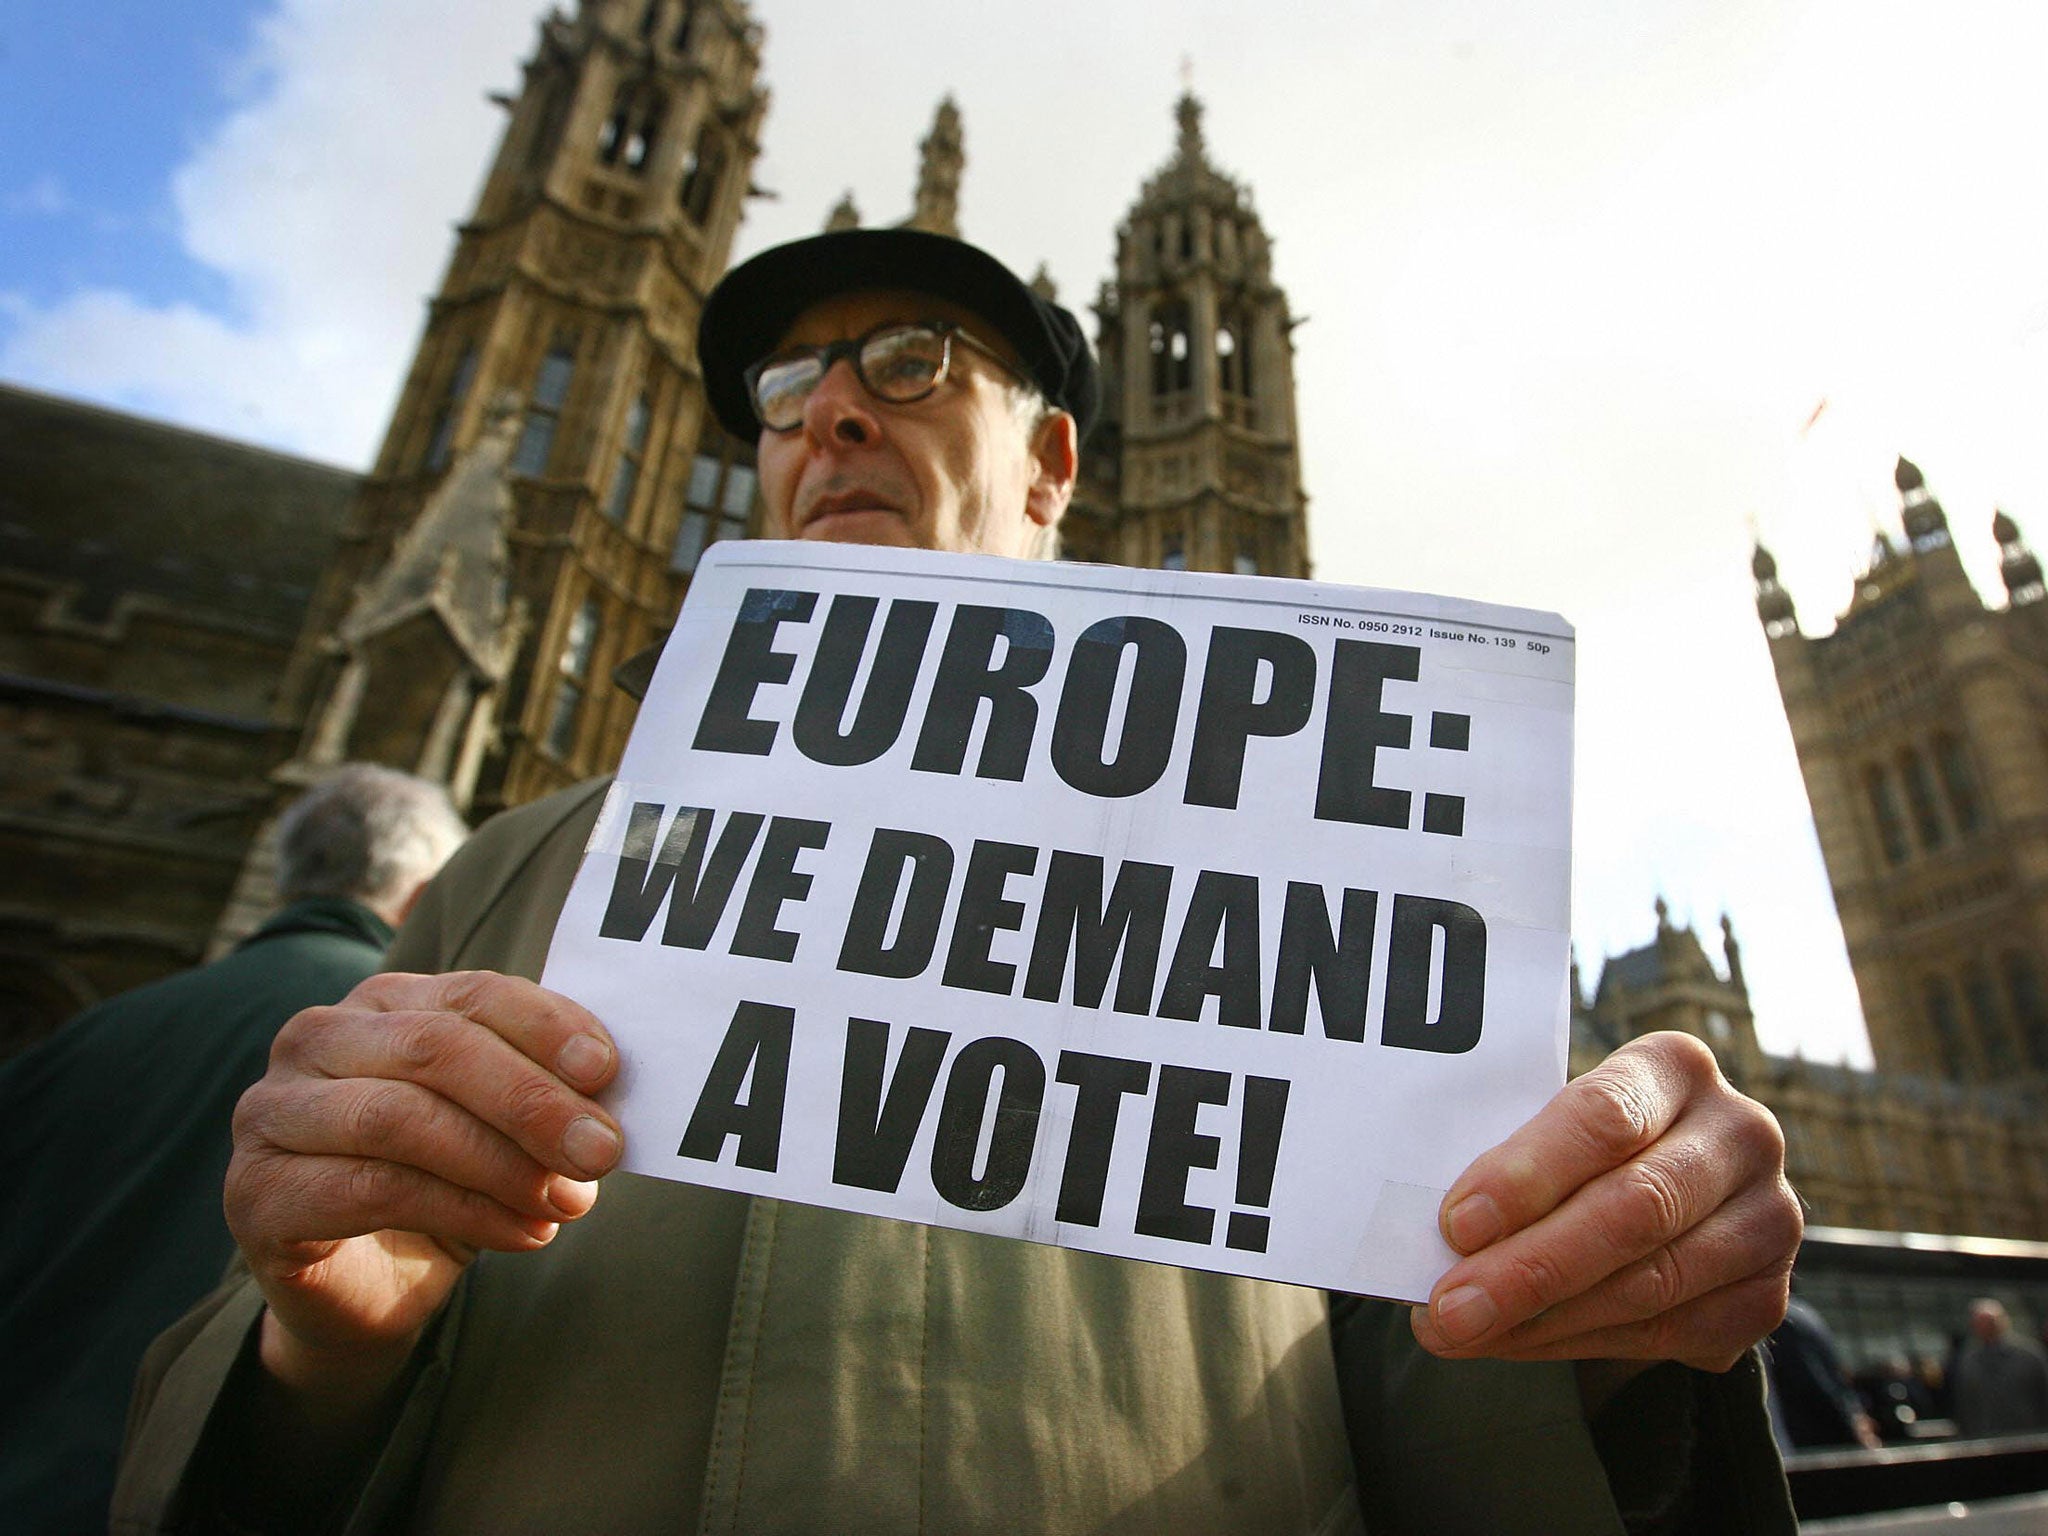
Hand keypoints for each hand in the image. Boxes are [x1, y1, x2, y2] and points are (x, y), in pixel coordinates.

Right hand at [226, 971, 621, 1411]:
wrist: (370, 1291)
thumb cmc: (447, 1184)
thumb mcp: (504, 1125)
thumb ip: (546, 1090)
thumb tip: (608, 1087)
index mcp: (384, 1002)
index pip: (473, 994)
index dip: (545, 1027)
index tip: (607, 1072)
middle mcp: (317, 1040)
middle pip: (436, 1048)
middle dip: (531, 1100)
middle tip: (602, 1151)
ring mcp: (272, 1113)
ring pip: (401, 1118)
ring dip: (500, 1162)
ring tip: (568, 1202)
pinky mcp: (256, 1193)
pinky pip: (372, 1190)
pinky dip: (463, 1211)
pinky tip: (523, 1232)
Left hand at [1410, 1031, 1798, 1373]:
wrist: (1670, 1189)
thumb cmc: (1582, 1144)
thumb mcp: (1552, 1123)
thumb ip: (1509, 1162)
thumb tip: (1431, 1241)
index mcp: (1676, 1066)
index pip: (1603, 1116)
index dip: (1528, 1174)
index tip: (1456, 1224)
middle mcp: (1740, 1134)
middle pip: (1633, 1208)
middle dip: (1529, 1267)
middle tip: (1450, 1308)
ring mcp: (1768, 1217)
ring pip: (1651, 1283)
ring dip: (1545, 1318)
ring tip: (1465, 1332)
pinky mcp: (1769, 1294)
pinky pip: (1669, 1334)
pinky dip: (1580, 1343)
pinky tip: (1515, 1343)